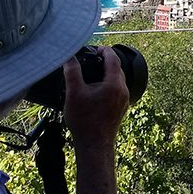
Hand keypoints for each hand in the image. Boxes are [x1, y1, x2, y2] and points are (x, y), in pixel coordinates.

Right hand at [63, 47, 128, 193]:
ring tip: (92, 73)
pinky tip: (95, 91)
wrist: (94, 146)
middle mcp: (123, 91)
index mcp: (114, 84)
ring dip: (107, 74)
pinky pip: (116, 91)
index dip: (104, 50)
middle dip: (105, 61)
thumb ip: (72, 72)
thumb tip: (69, 57)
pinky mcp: (120, 109)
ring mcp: (123, 101)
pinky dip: (108, 85)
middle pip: (117, 69)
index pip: (113, 58)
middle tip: (92, 59)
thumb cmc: (85, 121)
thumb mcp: (74, 93)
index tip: (96, 48)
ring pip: (117, 80)